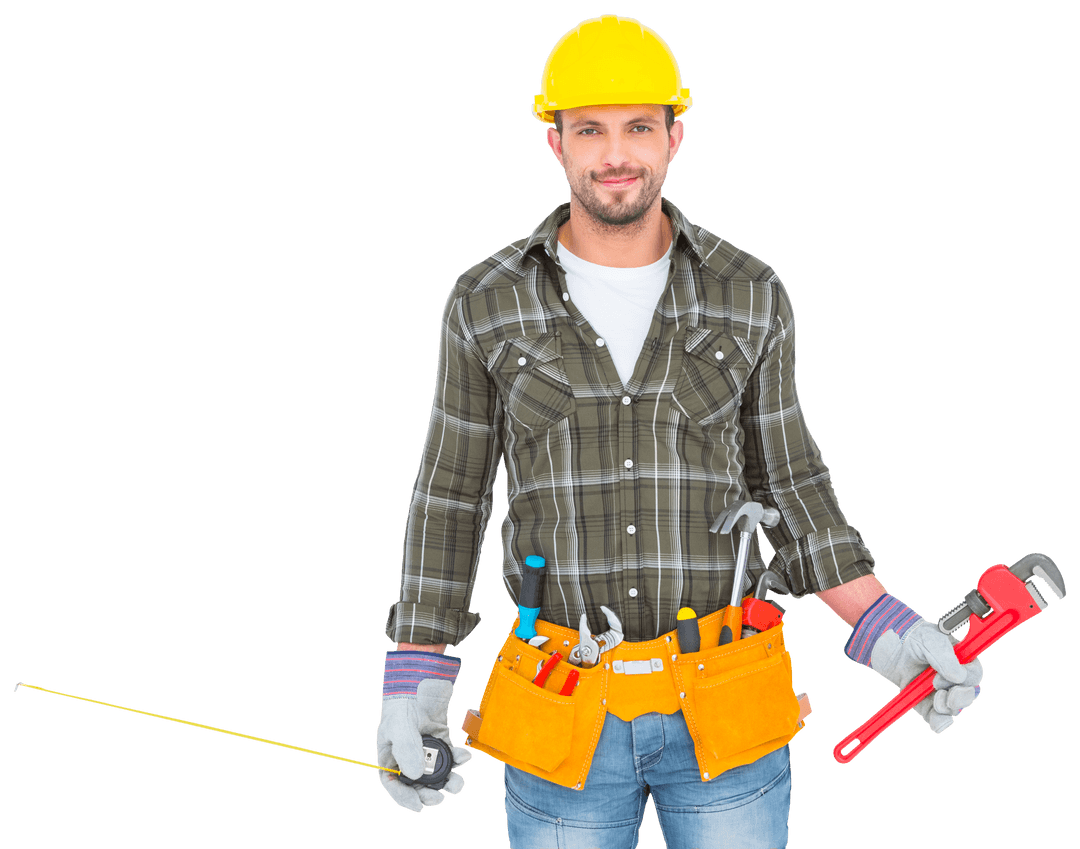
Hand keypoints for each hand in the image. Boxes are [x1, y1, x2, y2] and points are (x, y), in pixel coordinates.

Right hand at [376, 653, 471, 812]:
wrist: (420, 678)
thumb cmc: (403, 702)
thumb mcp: (400, 726)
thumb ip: (406, 750)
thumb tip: (415, 775)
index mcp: (390, 756)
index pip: (394, 784)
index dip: (405, 797)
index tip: (420, 805)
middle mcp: (407, 756)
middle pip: (417, 783)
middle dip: (430, 792)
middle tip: (440, 796)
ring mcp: (425, 749)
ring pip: (437, 772)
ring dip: (448, 779)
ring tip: (458, 782)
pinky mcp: (441, 740)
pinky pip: (450, 755)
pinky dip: (458, 759)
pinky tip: (465, 756)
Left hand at [870, 619, 982, 732]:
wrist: (888, 646)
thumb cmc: (912, 638)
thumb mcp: (928, 639)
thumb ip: (943, 655)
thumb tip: (959, 678)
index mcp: (962, 660)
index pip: (974, 674)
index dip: (966, 678)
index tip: (944, 676)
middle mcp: (954, 678)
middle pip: (968, 695)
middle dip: (959, 698)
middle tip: (944, 694)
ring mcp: (941, 692)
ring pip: (953, 709)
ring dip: (947, 709)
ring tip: (936, 701)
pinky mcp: (926, 704)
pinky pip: (936, 718)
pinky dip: (938, 722)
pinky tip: (937, 723)